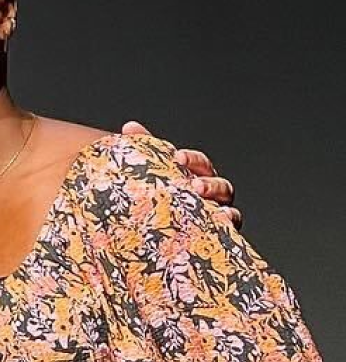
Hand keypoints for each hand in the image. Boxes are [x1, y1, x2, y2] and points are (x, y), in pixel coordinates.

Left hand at [122, 120, 239, 227]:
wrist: (153, 224)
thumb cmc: (157, 193)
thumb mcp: (151, 172)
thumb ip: (145, 149)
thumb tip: (131, 127)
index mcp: (197, 176)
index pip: (200, 163)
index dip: (192, 159)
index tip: (178, 157)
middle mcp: (212, 194)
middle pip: (221, 186)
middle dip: (210, 185)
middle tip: (195, 186)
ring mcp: (217, 215)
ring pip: (231, 210)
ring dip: (224, 210)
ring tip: (214, 211)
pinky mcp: (218, 234)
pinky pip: (229, 231)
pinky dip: (228, 226)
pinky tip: (222, 225)